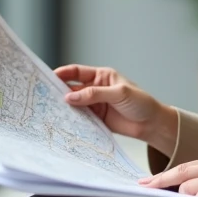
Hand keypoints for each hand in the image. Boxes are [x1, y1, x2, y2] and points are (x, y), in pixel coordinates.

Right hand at [54, 64, 177, 157]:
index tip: (50, 77)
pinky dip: (73, 120)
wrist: (152, 124)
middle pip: (73, 89)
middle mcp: (96, 89)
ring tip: (51, 111)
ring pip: (75, 104)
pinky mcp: (96, 119)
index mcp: (102, 76)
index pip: (78, 72)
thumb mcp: (118, 93)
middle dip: (60, 92)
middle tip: (45, 96)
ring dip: (65, 108)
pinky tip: (65, 122)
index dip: (63, 73)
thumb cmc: (141, 103)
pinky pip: (81, 118)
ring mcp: (95, 104)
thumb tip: (70, 97)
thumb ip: (94, 94)